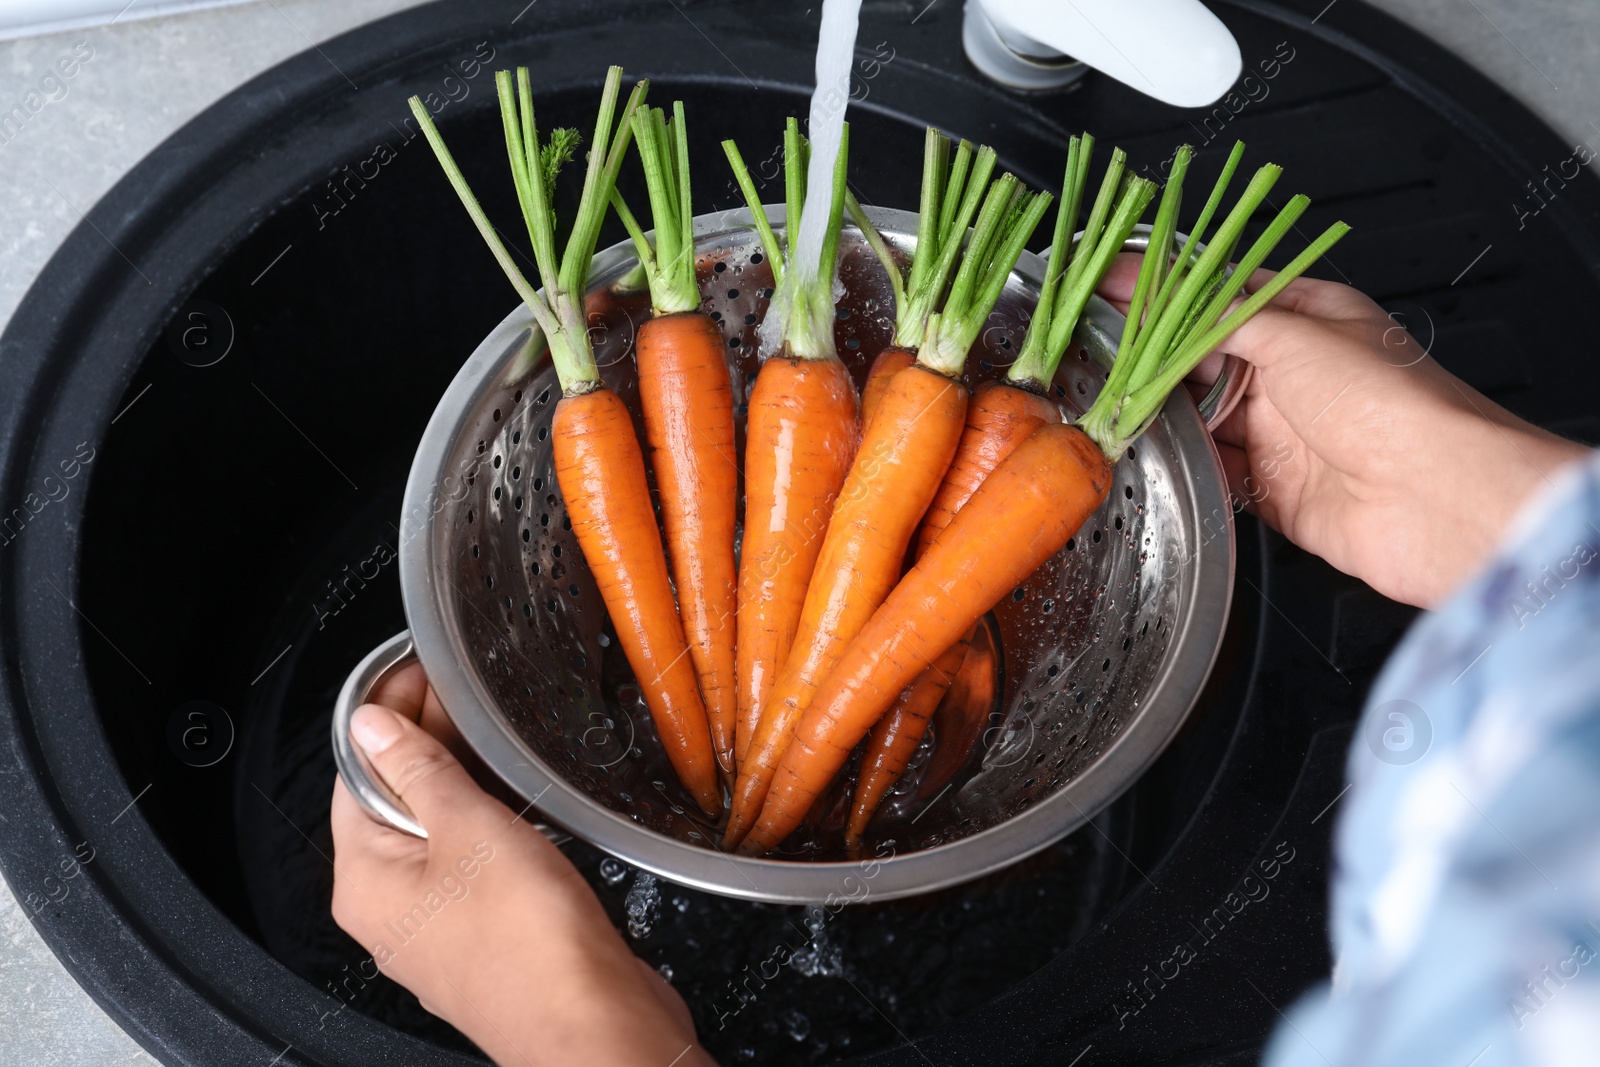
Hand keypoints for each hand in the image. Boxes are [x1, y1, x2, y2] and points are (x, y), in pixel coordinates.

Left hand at [330, 662, 713, 1066]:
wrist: (592, 1027)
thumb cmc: (528, 948)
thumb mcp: (469, 830)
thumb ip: (420, 770)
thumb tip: (374, 726)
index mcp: (366, 881)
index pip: (357, 773)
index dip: (389, 715)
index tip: (420, 674)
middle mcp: (392, 909)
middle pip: (394, 801)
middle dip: (429, 742)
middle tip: (464, 694)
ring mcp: (439, 926)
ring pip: (439, 831)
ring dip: (466, 780)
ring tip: (498, 736)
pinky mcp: (486, 935)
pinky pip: (475, 862)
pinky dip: (492, 822)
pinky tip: (522, 800)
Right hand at [1097, 255, 1588, 607]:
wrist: (1436, 499)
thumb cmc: (1393, 404)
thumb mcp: (1297, 335)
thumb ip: (1223, 321)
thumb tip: (1169, 300)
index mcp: (1308, 318)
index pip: (1217, 296)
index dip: (1161, 290)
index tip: (1106, 285)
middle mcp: (1295, 374)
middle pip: (1202, 358)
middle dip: (1152, 357)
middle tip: (1094, 351)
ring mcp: (1284, 434)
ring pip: (1202, 418)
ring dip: (1164, 416)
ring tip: (1114, 405)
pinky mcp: (1276, 490)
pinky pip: (1215, 474)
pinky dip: (1186, 468)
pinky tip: (1158, 457)